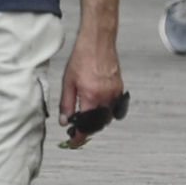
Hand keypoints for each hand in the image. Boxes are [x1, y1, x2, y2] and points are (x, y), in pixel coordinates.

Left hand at [59, 29, 124, 147]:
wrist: (97, 42)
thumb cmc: (82, 57)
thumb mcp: (68, 82)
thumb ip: (66, 104)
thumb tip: (65, 121)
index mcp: (91, 97)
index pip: (86, 126)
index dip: (79, 138)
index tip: (73, 142)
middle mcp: (105, 97)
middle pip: (98, 125)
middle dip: (87, 129)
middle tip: (76, 128)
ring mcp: (114, 94)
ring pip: (107, 117)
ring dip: (96, 120)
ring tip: (85, 115)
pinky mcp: (120, 88)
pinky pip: (113, 107)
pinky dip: (104, 110)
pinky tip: (96, 103)